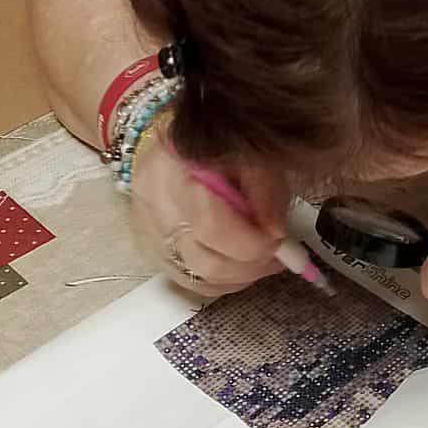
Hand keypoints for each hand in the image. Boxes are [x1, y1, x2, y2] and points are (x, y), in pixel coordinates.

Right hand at [128, 129, 286, 296]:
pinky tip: (238, 263)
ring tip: (261, 256)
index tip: (278, 240)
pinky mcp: (149, 251)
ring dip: (239, 275)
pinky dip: (220, 279)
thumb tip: (276, 234)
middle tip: (277, 253)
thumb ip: (266, 189)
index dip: (251, 243)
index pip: (211, 226)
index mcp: (176, 171)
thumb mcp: (249, 152)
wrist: (170, 146)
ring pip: (197, 278)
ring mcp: (149, 234)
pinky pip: (188, 282)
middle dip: (251, 265)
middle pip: (205, 262)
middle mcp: (155, 207)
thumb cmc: (215, 146)